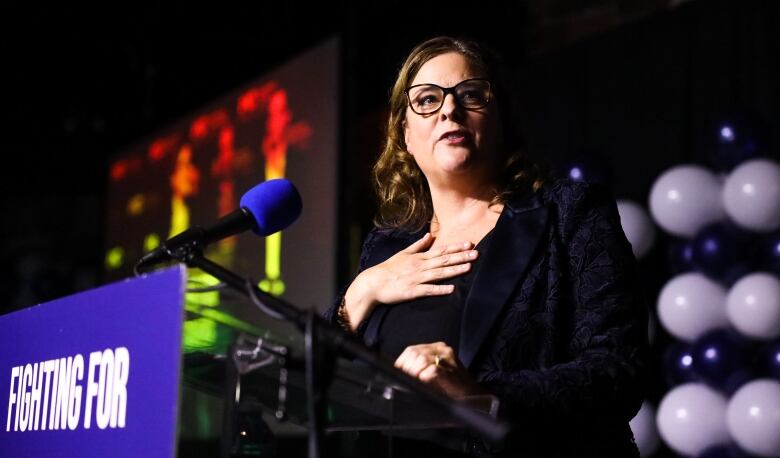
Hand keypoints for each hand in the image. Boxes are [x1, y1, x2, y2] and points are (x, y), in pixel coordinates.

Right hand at [343, 233, 477, 327]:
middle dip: (461, 257)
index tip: (470, 243)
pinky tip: (452, 289)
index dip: (456, 247)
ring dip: (454, 270)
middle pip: (444, 260)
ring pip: (439, 273)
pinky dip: (440, 289)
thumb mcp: (403, 254)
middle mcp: (420, 266)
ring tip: (469, 267)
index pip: (441, 250)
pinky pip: (429, 290)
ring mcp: (417, 278)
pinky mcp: (412, 291)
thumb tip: (430, 235)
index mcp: (419, 257)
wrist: (373, 283)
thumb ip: (418, 246)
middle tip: (476, 253)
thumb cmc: (388, 269)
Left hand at [394, 341, 483, 397]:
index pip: (411, 350)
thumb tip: (398, 373)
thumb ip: (418, 369)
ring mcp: (448, 358)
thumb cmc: (453, 388)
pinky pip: (432, 371)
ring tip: (413, 383)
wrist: (474, 397)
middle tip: (404, 380)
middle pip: (414, 353)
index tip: (398, 374)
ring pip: (421, 360)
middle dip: (405, 368)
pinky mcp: (452, 371)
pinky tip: (423, 384)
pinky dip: (423, 378)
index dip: (401, 362)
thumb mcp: (433, 373)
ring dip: (413, 374)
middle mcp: (443, 349)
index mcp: (437, 348)